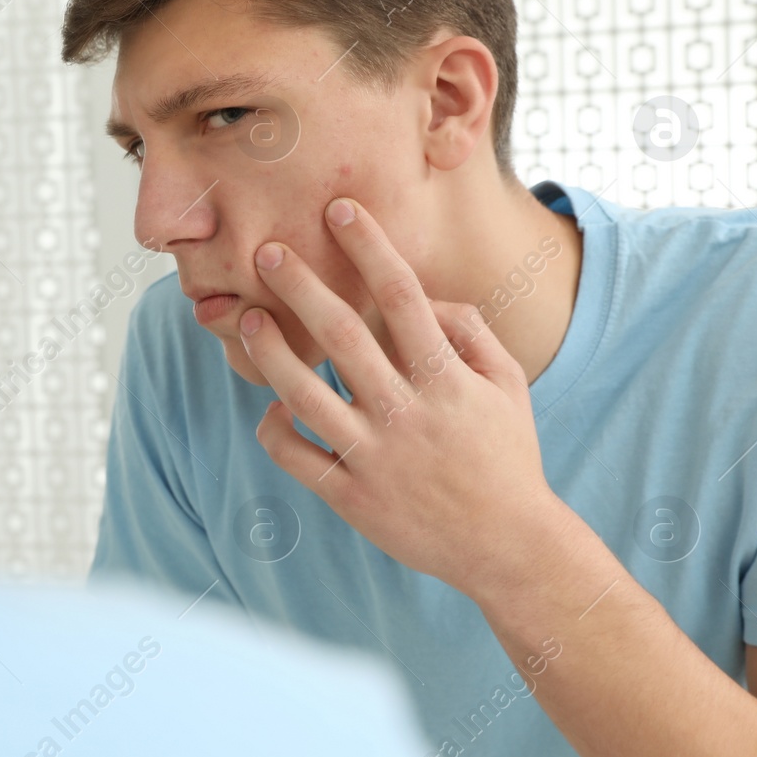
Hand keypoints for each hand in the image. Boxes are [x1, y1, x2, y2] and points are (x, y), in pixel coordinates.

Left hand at [241, 197, 572, 602]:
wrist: (508, 547)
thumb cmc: (507, 457)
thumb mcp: (508, 386)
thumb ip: (472, 332)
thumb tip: (429, 297)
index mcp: (445, 379)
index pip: (402, 296)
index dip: (369, 247)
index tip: (340, 209)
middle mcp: (405, 412)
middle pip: (342, 334)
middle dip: (300, 286)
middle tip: (265, 250)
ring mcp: (374, 456)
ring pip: (304, 394)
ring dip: (270, 351)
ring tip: (248, 319)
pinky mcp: (351, 497)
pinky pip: (296, 456)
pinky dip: (274, 429)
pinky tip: (271, 409)